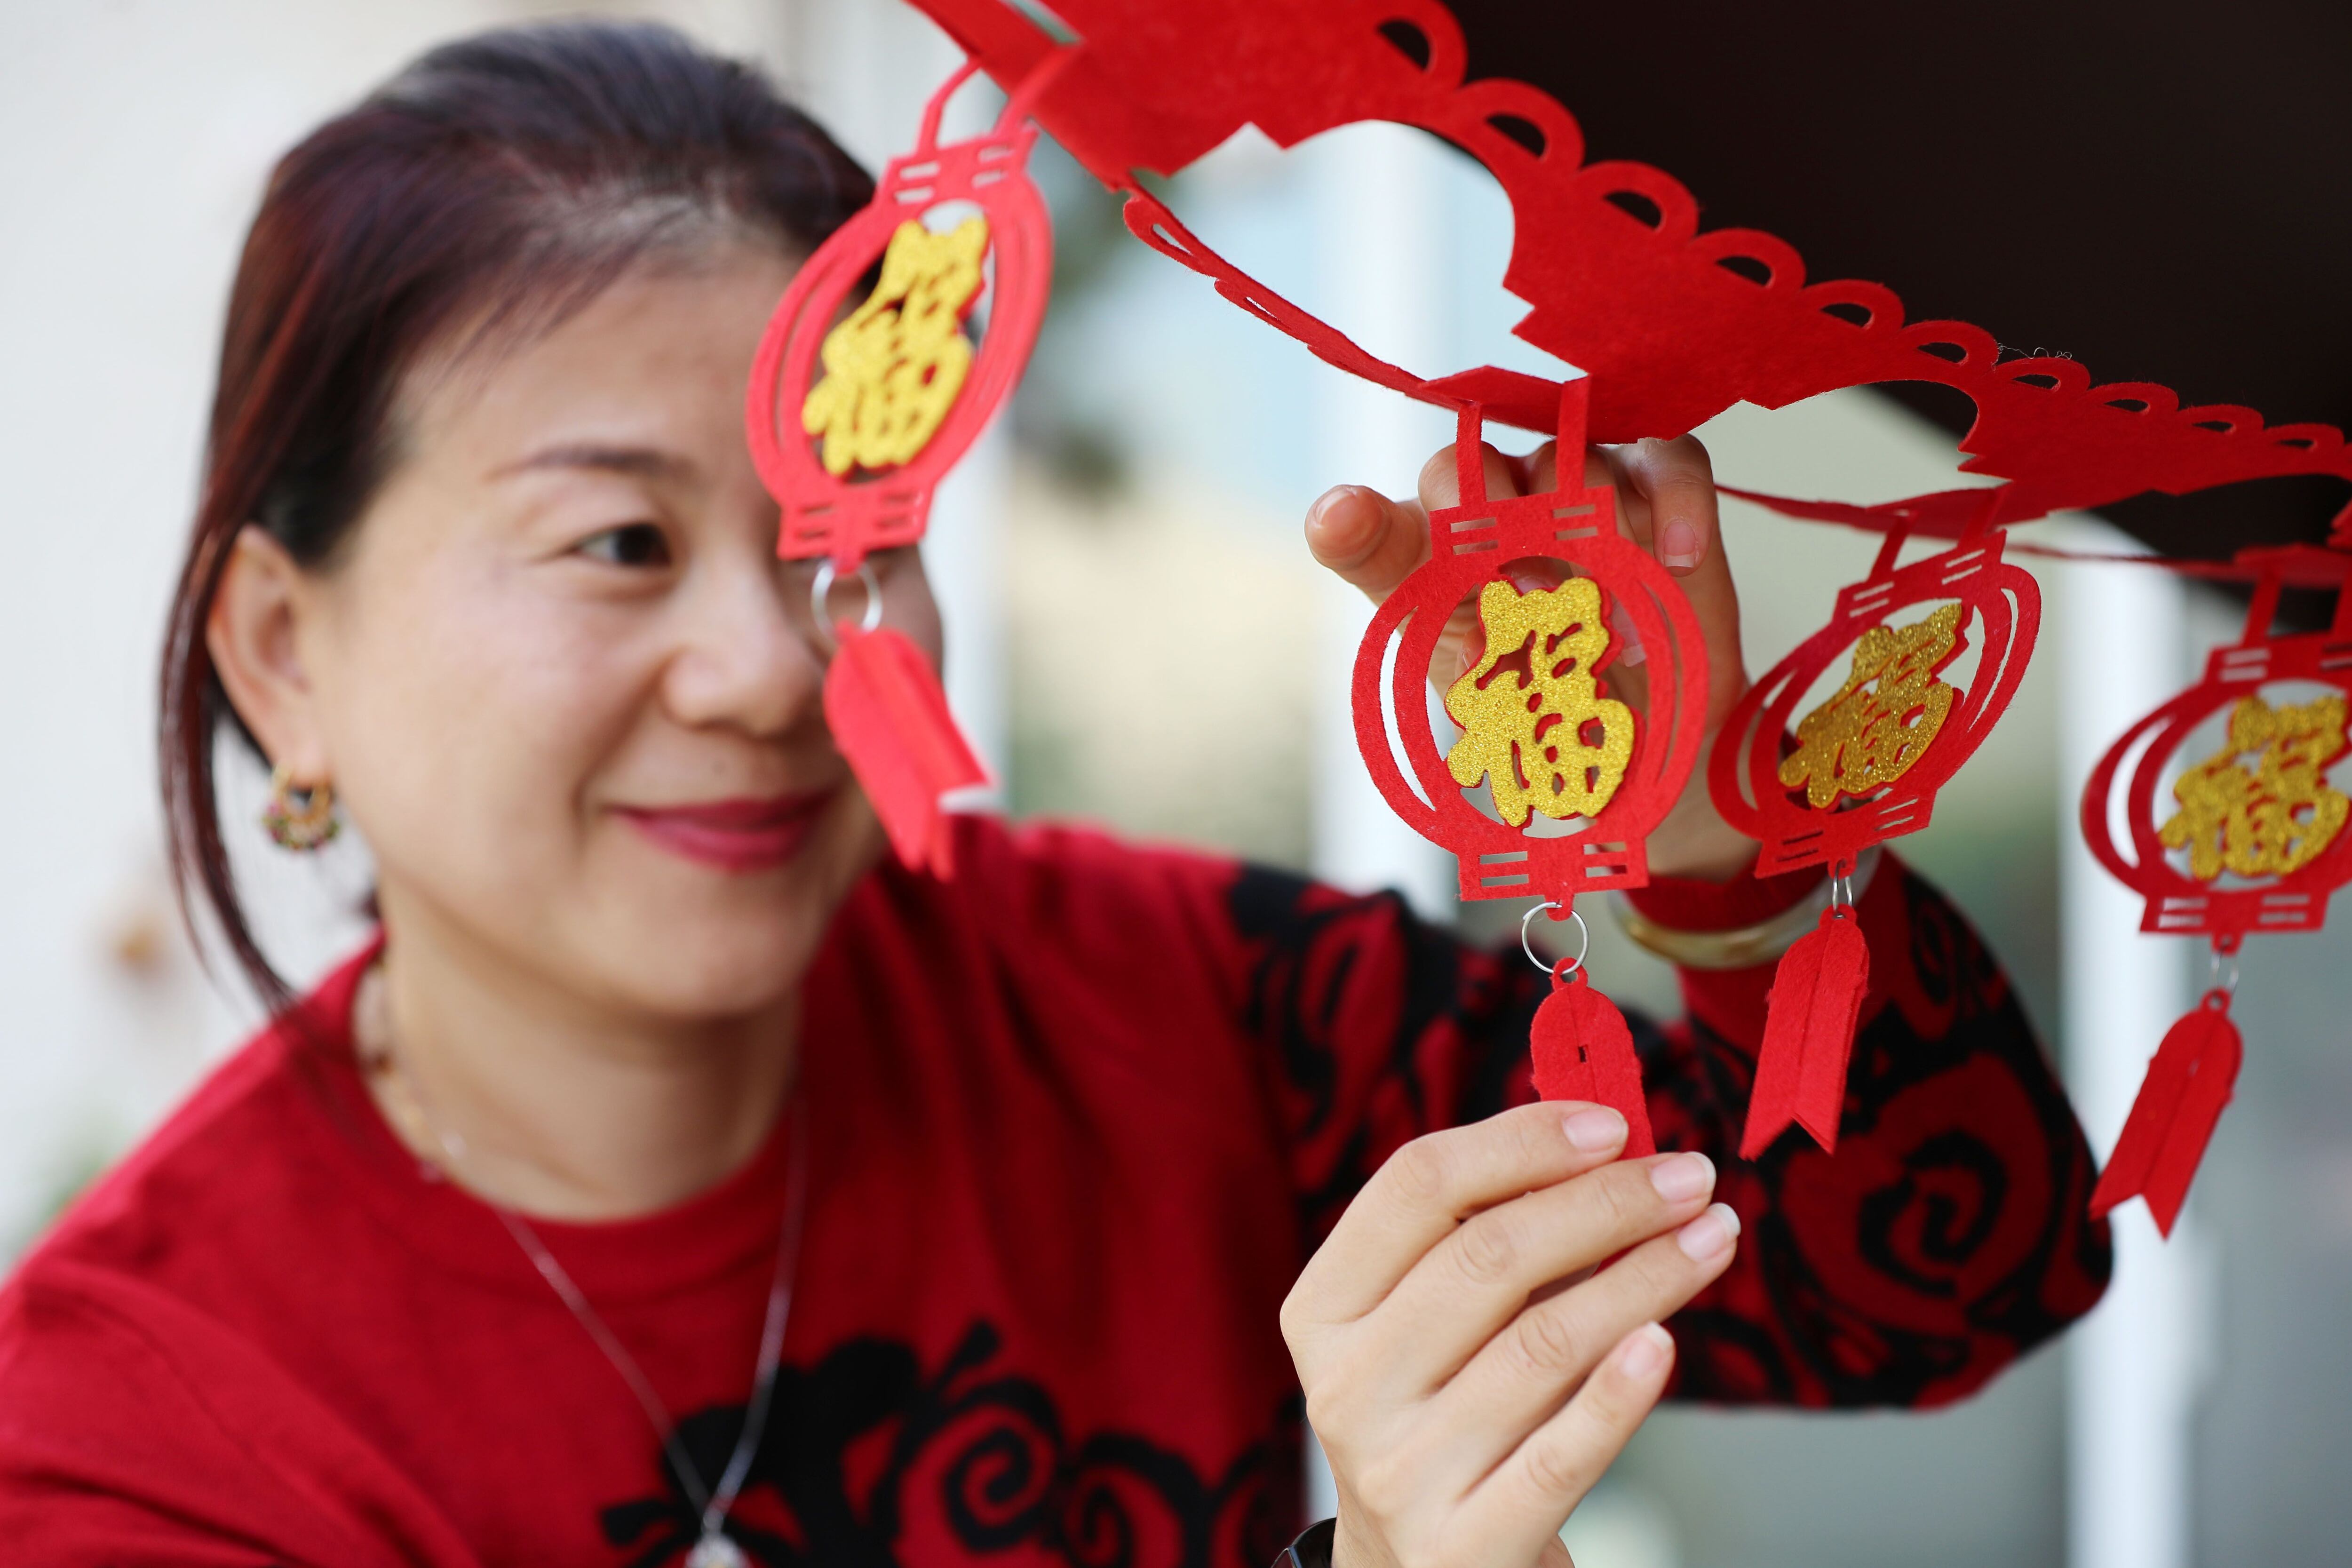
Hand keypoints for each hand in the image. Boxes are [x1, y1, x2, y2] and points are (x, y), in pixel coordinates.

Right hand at [1282, 1101, 1738, 1567]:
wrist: (1419, 1567)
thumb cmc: (1446, 1409)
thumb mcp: (1434, 1322)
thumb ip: (1490, 1234)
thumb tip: (1607, 1140)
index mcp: (1324, 1308)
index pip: (1416, 1186)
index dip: (1521, 1141)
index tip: (1615, 1123)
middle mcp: (1345, 1386)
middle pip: (1485, 1258)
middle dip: (1605, 1203)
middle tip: (1691, 1176)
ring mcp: (1398, 1471)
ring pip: (1540, 1347)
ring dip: (1644, 1278)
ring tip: (1712, 1238)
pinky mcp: (1463, 1547)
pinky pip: (1557, 1458)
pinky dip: (1617, 1396)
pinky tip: (1666, 1343)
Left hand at [1305, 436, 1753, 880]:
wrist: (1637, 729)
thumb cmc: (1543, 697)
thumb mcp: (1480, 685)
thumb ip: (1436, 630)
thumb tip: (1375, 556)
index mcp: (1432, 552)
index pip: (1376, 527)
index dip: (1356, 523)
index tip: (1343, 524)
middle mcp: (1495, 504)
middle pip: (1474, 465)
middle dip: (1490, 518)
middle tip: (1520, 589)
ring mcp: (1576, 485)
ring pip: (1573, 456)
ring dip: (1590, 528)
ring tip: (1604, 608)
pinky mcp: (1655, 486)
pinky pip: (1670, 460)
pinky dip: (1676, 503)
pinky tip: (1675, 560)